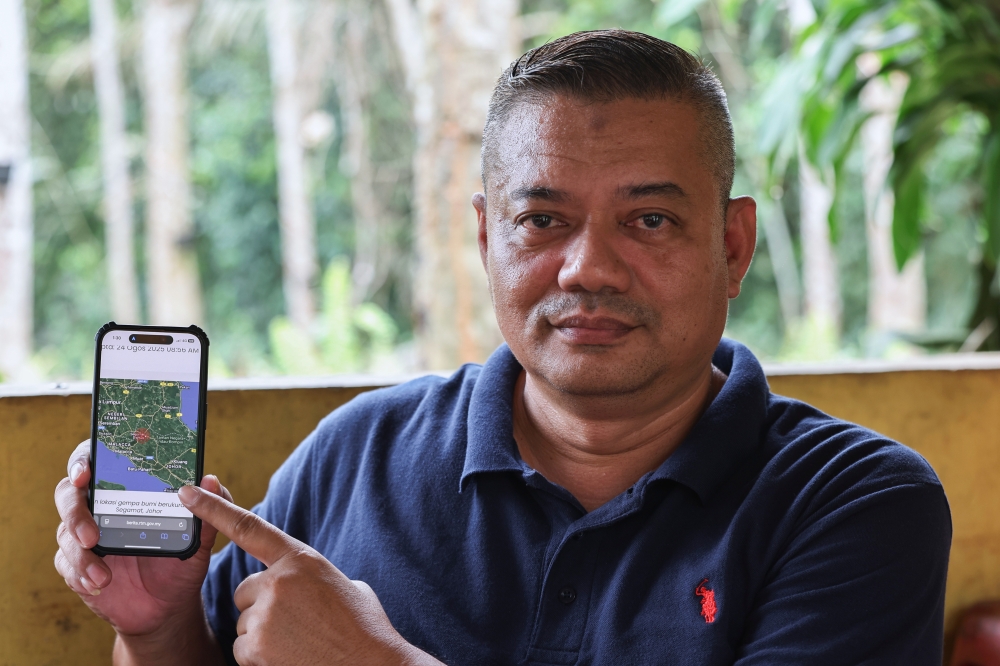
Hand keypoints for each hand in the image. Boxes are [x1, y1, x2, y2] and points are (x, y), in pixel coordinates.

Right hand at [53, 440, 228, 640]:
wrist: (168, 605)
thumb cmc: (182, 561)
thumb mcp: (200, 537)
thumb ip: (208, 508)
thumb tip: (211, 479)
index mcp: (127, 489)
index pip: (96, 460)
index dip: (84, 460)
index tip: (86, 472)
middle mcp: (101, 506)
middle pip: (68, 493)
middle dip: (74, 510)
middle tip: (92, 535)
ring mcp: (85, 535)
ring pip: (65, 533)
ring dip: (80, 555)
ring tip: (104, 575)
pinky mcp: (76, 564)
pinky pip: (66, 564)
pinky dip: (81, 574)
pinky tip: (99, 583)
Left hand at [178, 484, 443, 665]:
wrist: (372, 664)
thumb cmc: (364, 628)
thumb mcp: (345, 586)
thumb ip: (312, 577)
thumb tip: (301, 583)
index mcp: (301, 559)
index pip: (249, 527)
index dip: (214, 509)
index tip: (186, 493)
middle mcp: (279, 581)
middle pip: (245, 590)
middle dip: (261, 606)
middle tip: (296, 623)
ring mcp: (266, 613)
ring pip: (244, 621)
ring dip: (264, 634)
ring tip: (299, 642)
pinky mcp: (257, 645)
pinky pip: (242, 648)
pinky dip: (261, 657)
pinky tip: (290, 657)